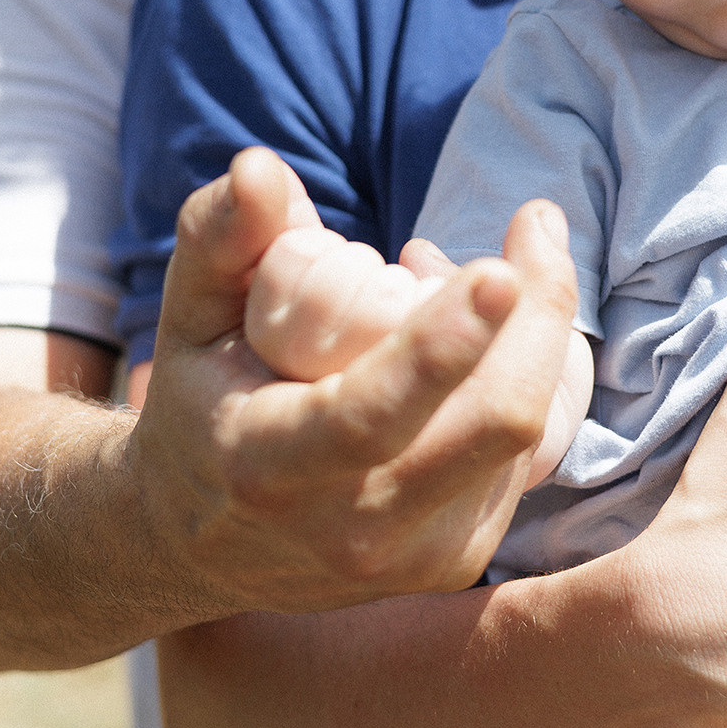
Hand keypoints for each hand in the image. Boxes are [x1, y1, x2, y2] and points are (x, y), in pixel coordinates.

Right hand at [128, 147, 577, 615]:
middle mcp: (353, 529)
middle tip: (535, 225)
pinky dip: (523, 374)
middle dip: (539, 315)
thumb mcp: (187, 315)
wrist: (202, 542)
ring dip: (528, 334)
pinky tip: (477, 334)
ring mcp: (415, 557)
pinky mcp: (458, 560)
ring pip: (526, 433)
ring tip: (472, 274)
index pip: (372, 416)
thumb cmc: (202, 399)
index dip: (443, 347)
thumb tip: (259, 167)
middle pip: (493, 423)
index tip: (499, 270)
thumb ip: (219, 235)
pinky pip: (530, 452)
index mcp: (271, 468)